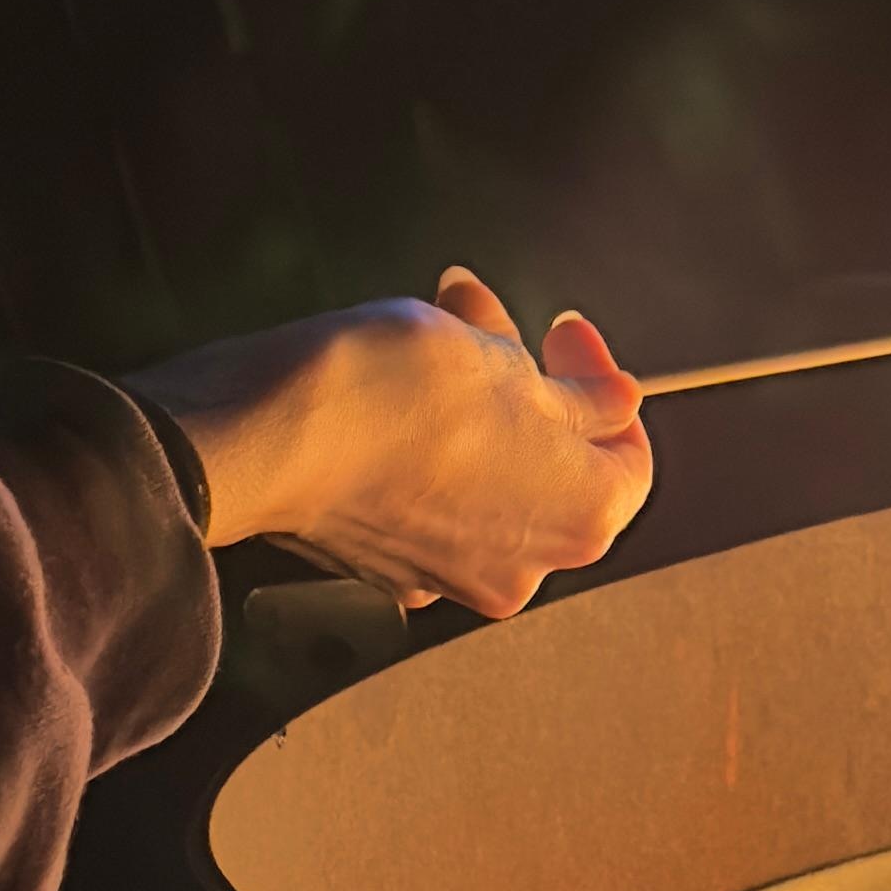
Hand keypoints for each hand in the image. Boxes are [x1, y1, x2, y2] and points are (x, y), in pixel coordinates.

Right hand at [134, 271, 652, 617]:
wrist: (260, 437)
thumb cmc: (386, 396)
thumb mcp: (505, 362)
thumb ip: (579, 395)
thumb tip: (617, 401)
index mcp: (579, 517)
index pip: (629, 455)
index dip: (600, 379)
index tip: (565, 333)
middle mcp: (523, 565)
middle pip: (552, 461)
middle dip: (523, 375)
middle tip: (488, 317)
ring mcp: (449, 573)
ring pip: (487, 472)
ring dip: (471, 396)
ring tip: (432, 326)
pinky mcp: (384, 563)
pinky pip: (427, 494)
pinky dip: (423, 442)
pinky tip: (392, 383)